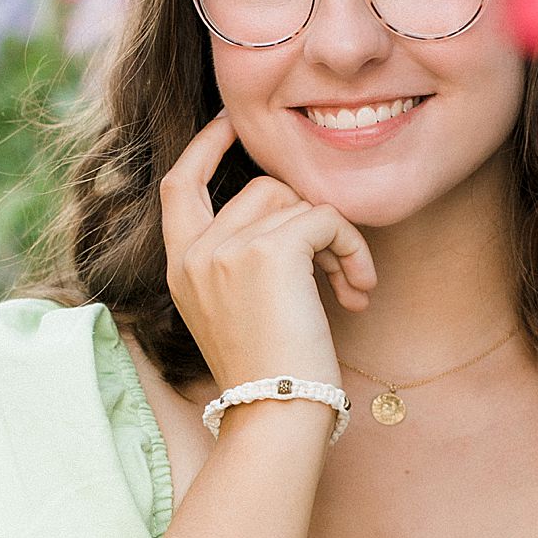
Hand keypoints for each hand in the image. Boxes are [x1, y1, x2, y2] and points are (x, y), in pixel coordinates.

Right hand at [159, 108, 377, 390]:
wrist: (277, 415)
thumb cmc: (272, 376)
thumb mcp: (237, 313)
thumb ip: (243, 261)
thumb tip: (294, 216)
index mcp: (180, 267)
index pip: (178, 184)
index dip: (204, 146)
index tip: (232, 122)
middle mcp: (195, 252)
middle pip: (260, 189)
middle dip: (306, 220)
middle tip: (335, 271)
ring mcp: (226, 249)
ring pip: (296, 201)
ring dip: (336, 239)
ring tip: (351, 287)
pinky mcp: (269, 251)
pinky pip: (325, 217)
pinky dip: (352, 248)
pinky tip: (359, 291)